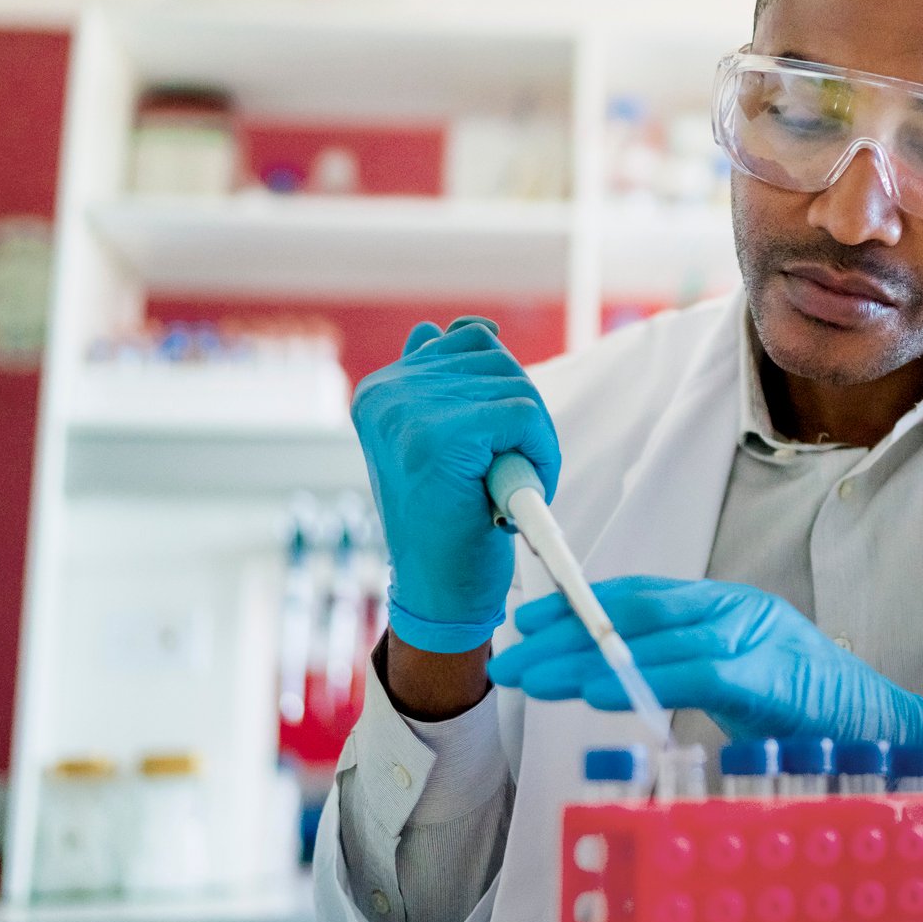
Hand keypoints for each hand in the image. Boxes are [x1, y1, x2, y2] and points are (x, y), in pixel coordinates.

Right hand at [352, 317, 560, 653]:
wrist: (440, 594)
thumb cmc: (449, 519)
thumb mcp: (439, 440)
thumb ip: (447, 382)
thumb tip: (469, 328)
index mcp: (381, 389)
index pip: (470, 342)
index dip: (498, 396)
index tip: (482, 447)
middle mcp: (387, 392)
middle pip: (499, 360)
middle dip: (519, 417)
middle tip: (498, 475)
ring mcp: (409, 412)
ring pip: (518, 387)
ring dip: (532, 440)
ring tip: (501, 486)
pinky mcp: (442, 436)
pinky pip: (526, 416)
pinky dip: (541, 454)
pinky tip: (514, 494)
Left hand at [488, 576, 922, 758]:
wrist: (888, 730)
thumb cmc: (812, 713)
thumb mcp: (739, 682)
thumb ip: (687, 670)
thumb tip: (612, 677)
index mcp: (730, 606)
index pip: (642, 595)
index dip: (580, 604)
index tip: (527, 622)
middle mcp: (739, 608)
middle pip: (636, 609)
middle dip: (564, 631)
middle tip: (509, 653)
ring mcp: (758, 636)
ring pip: (656, 637)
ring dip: (584, 658)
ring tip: (532, 677)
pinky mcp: (771, 675)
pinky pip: (693, 672)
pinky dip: (641, 679)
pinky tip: (595, 693)